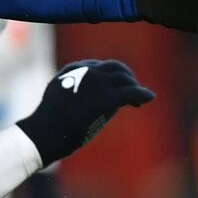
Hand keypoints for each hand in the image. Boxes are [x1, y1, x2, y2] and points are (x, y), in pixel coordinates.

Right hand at [16, 59, 155, 165]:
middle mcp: (88, 71)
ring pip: (125, 78)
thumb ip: (72, 93)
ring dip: (134, 86)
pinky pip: (131, 92)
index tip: (114, 85)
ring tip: (140, 98)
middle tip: (131, 89)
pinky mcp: (109, 98)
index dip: (109, 76)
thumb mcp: (58, 99)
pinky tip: (149, 97)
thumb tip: (84, 101)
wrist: (48, 130)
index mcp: (73, 69)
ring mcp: (99, 83)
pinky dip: (142, 94)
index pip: (97, 67)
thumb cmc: (49, 122)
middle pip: (114, 68)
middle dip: (125, 77)